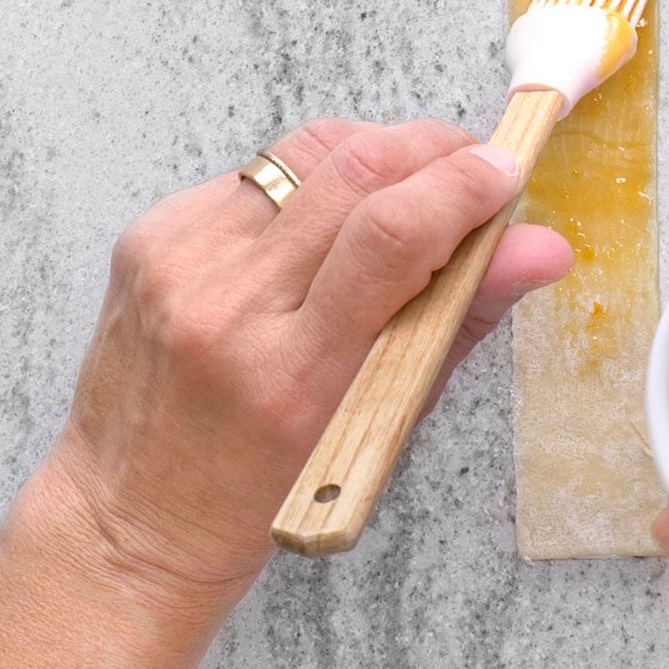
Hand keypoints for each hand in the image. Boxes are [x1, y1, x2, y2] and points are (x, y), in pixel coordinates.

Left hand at [0, 117, 572, 668]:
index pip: (394, 234)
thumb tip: (540, 247)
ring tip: (405, 192)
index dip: (464, 186)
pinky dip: (308, 185)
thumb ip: (458, 321)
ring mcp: (180, 262)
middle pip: (355, 170)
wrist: (127, 517)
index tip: (507, 172)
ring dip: (374, 157)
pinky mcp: (149, 236)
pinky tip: (322, 225)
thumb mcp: (377, 425)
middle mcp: (228, 304)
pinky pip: (255, 175)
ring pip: (306, 154)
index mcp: (293, 371)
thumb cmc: (255, 496)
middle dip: (432, 151)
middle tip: (471, 171)